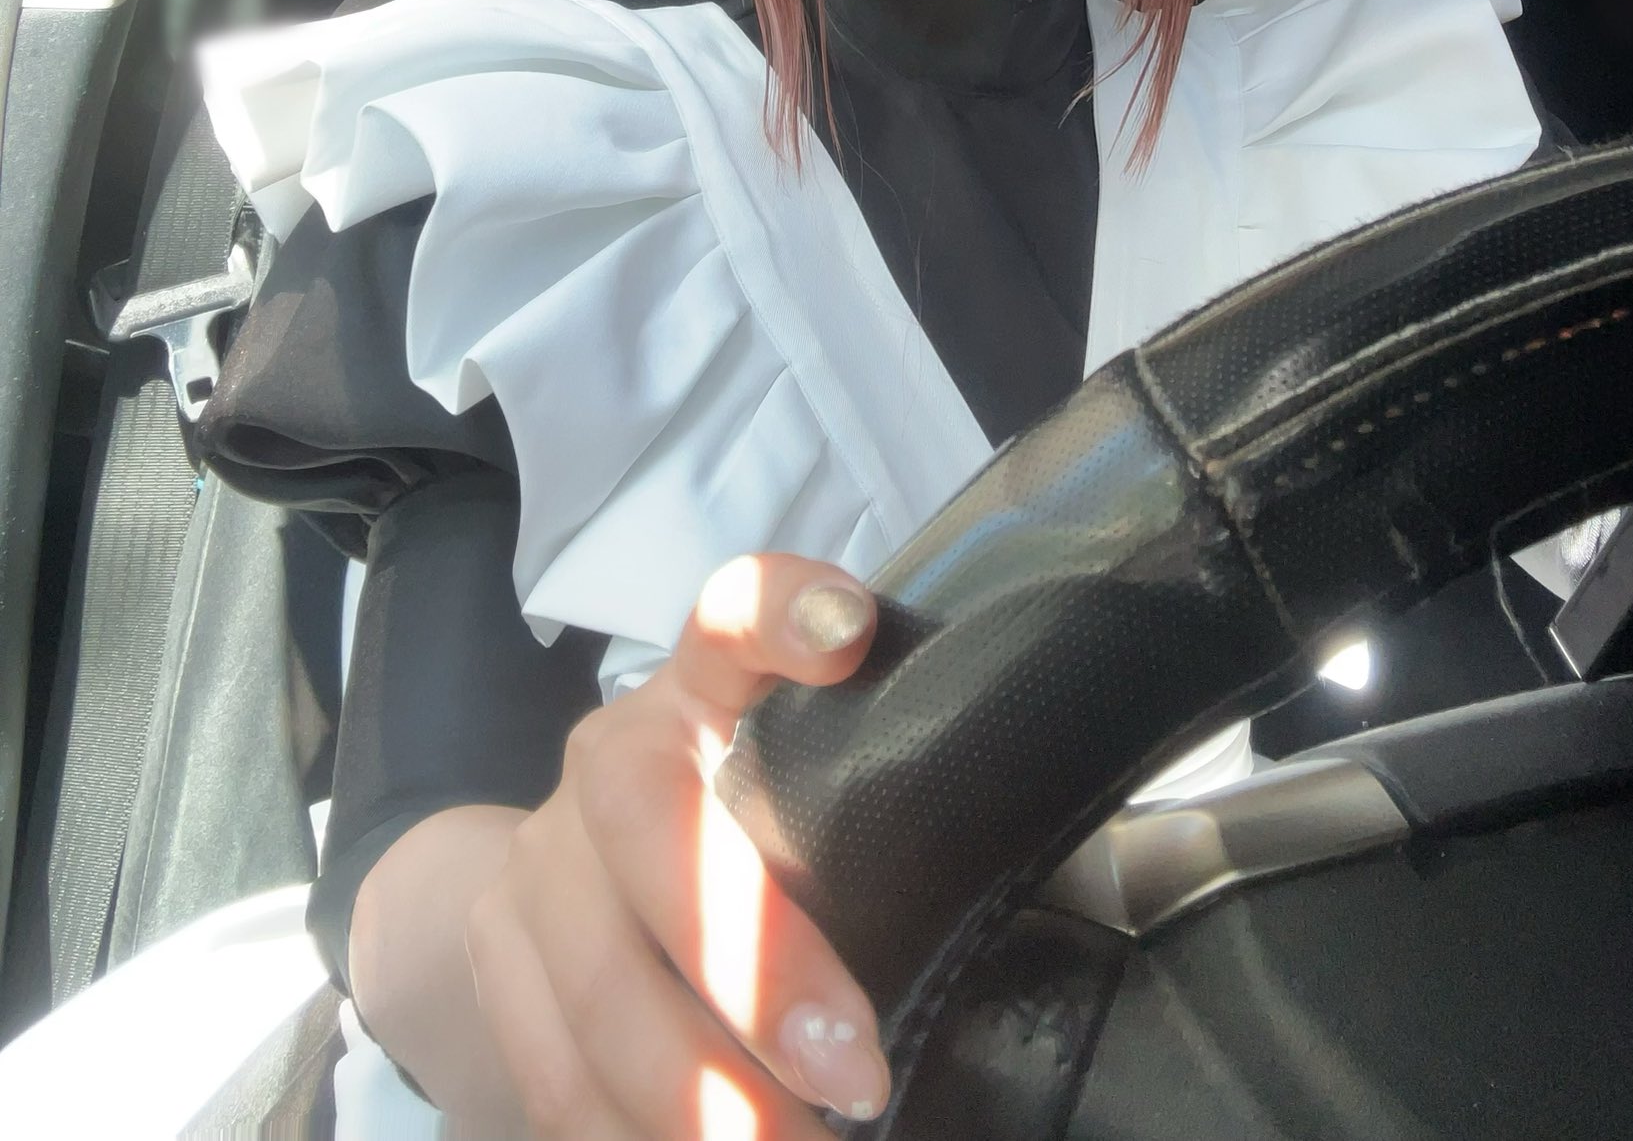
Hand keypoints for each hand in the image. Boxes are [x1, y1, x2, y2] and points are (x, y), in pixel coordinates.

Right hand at [465, 555, 889, 1138]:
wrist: (567, 860)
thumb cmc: (743, 815)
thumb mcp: (807, 779)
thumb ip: (889, 791)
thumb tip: (1069, 880)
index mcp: (705, 688)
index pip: (735, 615)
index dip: (782, 610)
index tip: (846, 629)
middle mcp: (610, 756)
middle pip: (653, 836)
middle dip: (751, 975)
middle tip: (855, 1082)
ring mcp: (537, 861)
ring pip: (592, 990)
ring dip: (693, 1102)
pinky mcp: (495, 964)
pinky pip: (551, 1078)